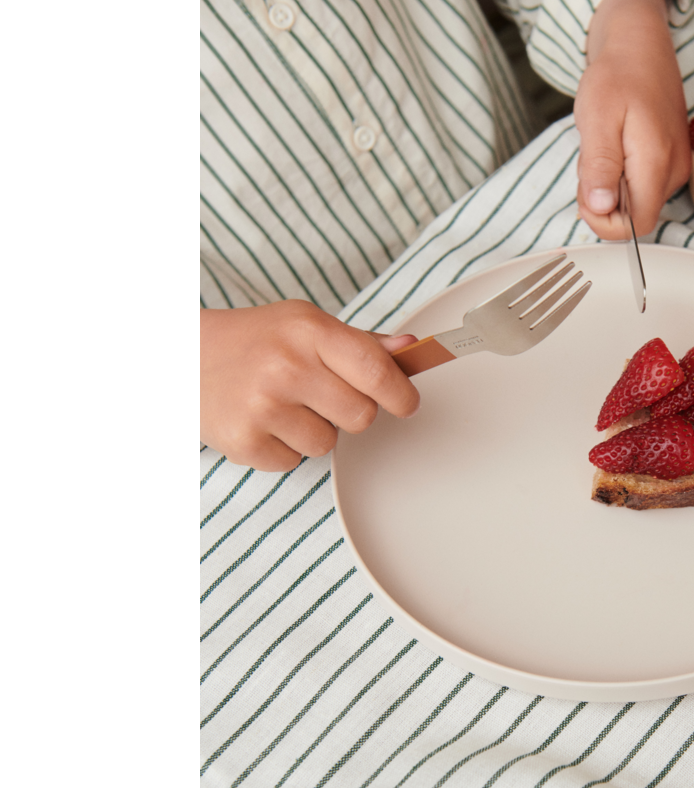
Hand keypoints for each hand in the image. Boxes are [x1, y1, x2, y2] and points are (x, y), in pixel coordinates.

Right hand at [200, 300, 419, 470]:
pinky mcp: (245, 441)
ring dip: (314, 430)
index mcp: (308, 332)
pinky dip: (284, 448)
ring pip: (328, 444)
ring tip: (285, 405)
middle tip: (322, 396)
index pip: (377, 371)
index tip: (406, 403)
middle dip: (351, 412)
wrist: (188, 358)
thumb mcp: (306, 325)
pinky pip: (294, 462)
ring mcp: (263, 406)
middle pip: (361, 416)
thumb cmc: (256, 341)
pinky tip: (265, 421)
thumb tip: (411, 349)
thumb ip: (361, 343)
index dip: (401, 394)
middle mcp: (286, 367)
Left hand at [574, 0, 689, 239]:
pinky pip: (643, 186)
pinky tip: (616, 146)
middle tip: (590, 160)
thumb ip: (599, 166)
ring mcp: (677, 167)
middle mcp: (674, 171)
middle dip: (605, 201)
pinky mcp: (673, 161)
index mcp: (657, 162)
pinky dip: (622, 175)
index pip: (637, 226)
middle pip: (636, 216)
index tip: (585, 195)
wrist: (640, 43)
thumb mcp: (596, 118)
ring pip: (638, 202)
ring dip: (611, 186)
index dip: (605, 222)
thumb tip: (600, 208)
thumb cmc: (617, 74)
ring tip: (604, 146)